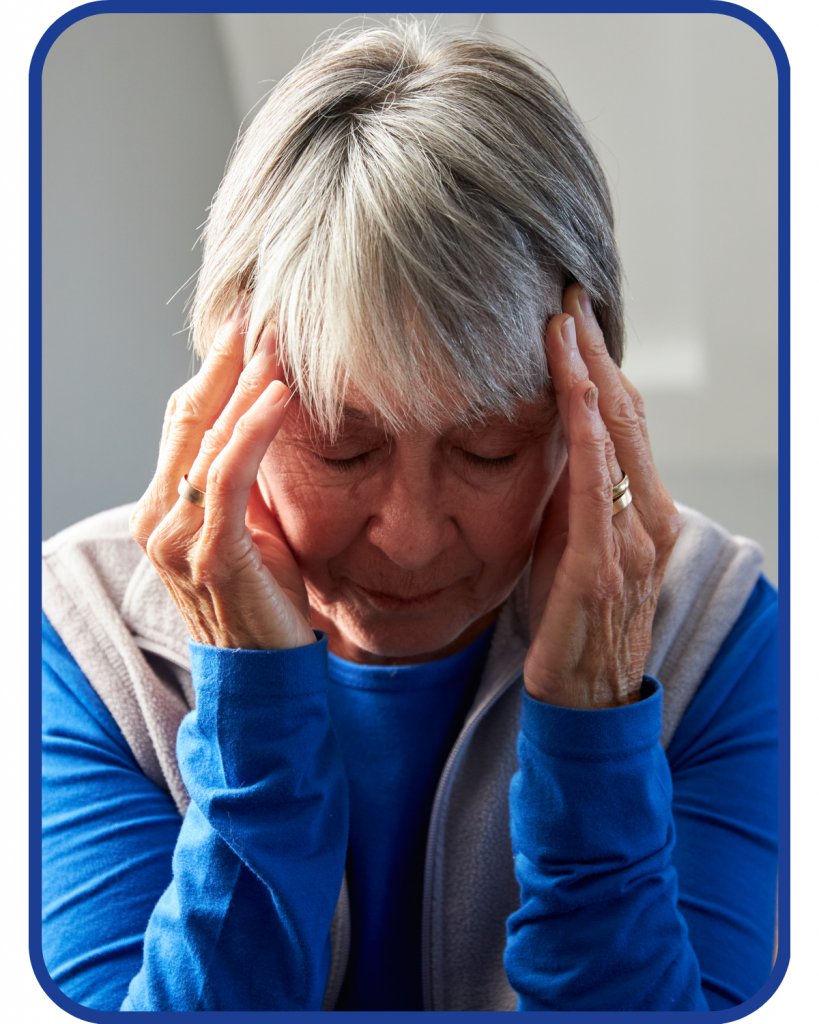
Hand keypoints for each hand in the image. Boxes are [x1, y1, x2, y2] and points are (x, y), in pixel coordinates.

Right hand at [129, 303, 315, 650]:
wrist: (263, 673)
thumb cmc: (261, 599)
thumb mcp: (248, 528)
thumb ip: (241, 481)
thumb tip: (265, 421)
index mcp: (162, 508)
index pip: (183, 422)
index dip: (214, 372)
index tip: (246, 329)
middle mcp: (157, 518)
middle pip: (188, 419)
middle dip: (225, 364)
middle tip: (260, 314)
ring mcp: (176, 538)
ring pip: (207, 441)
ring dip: (246, 387)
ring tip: (279, 343)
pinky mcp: (209, 553)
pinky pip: (227, 476)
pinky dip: (253, 431)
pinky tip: (281, 396)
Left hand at [524, 285, 680, 708]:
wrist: (583, 699)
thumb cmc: (574, 618)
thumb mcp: (573, 543)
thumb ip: (575, 493)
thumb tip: (552, 440)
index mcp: (645, 510)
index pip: (626, 420)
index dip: (601, 364)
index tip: (571, 316)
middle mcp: (651, 518)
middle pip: (627, 416)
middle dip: (595, 352)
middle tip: (566, 296)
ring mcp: (633, 542)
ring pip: (617, 440)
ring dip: (589, 375)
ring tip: (563, 324)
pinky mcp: (604, 566)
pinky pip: (597, 486)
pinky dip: (587, 432)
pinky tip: (572, 389)